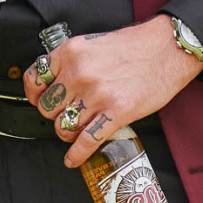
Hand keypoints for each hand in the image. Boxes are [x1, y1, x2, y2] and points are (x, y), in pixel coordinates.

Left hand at [22, 18, 202, 166]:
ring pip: (64, 126)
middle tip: (66, 114)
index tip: (39, 100)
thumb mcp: (92, 43)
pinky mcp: (116, 113)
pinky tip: (73, 159)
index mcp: (70, 53)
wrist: (167, 48)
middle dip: (54, 115)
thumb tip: (55, 84)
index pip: (35, 80)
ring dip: (67, 133)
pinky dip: (77, 154)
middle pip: (48, 108)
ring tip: (75, 131)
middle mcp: (79, 73)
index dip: (35, 95)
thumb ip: (72, 62)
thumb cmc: (134, 45)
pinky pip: (87, 141)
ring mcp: (97, 95)